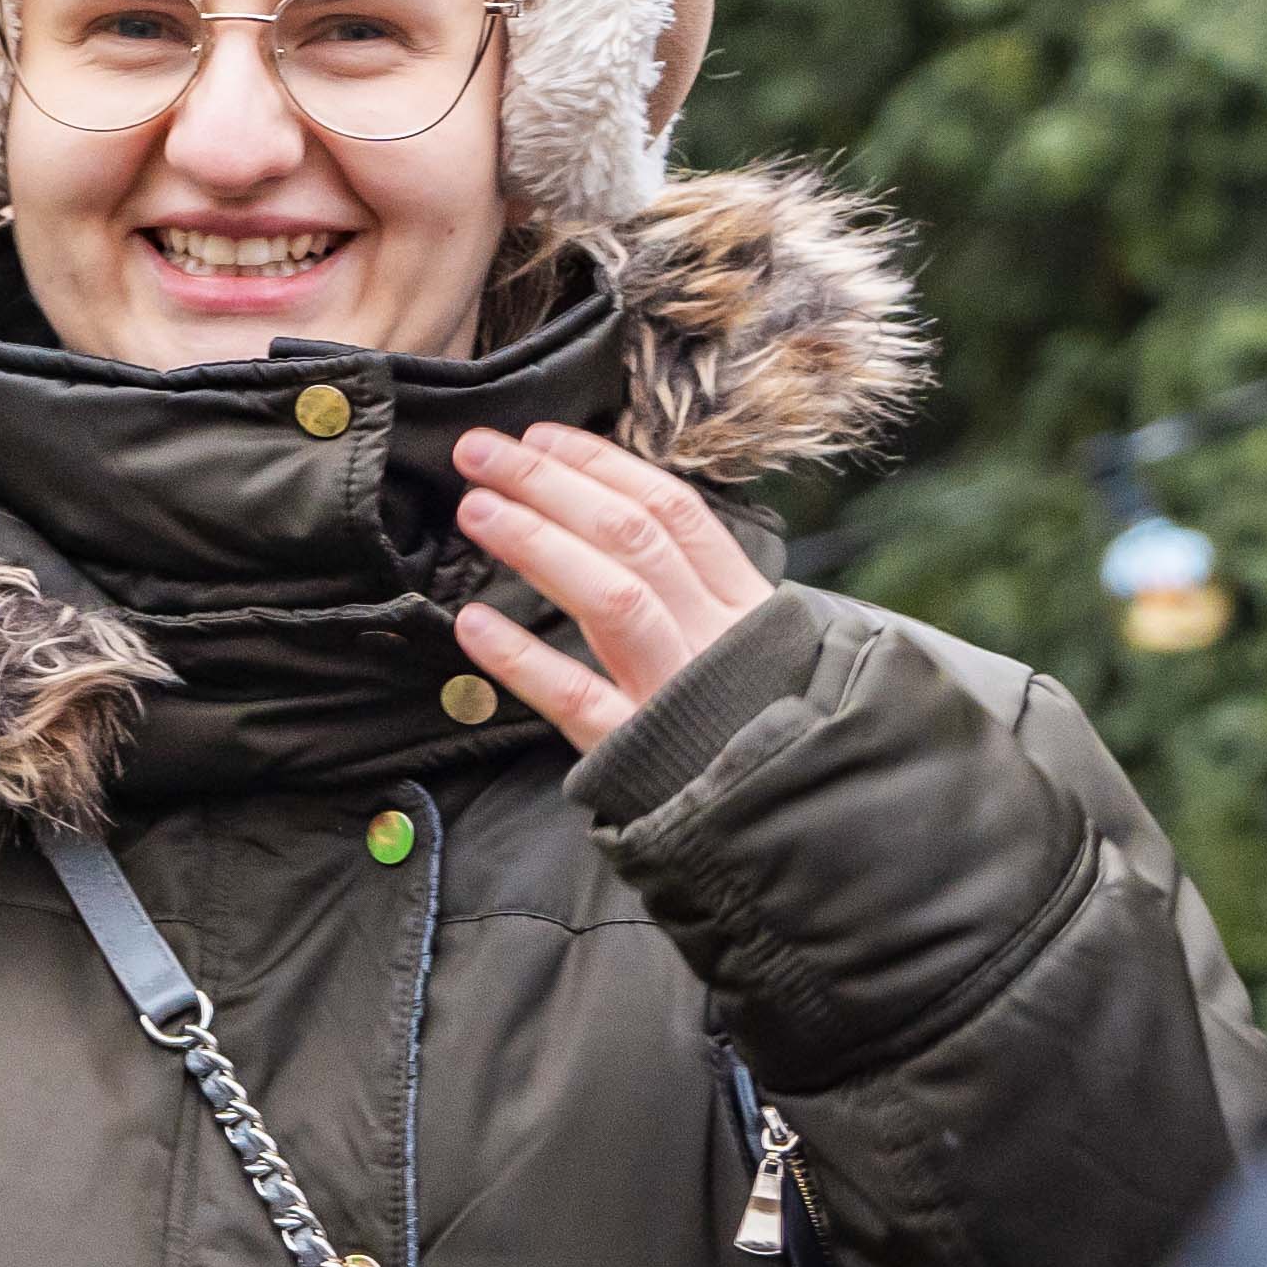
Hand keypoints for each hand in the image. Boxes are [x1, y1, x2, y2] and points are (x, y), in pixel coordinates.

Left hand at [448, 423, 771, 752]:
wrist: (797, 830)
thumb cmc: (758, 725)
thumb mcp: (755, 650)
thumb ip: (700, 593)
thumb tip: (616, 521)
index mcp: (745, 606)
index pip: (674, 512)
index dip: (602, 467)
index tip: (539, 436)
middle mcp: (716, 639)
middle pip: (633, 539)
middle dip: (552, 486)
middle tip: (478, 452)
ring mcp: (678, 693)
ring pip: (613, 600)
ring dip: (539, 545)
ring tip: (474, 510)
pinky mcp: (639, 754)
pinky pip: (575, 697)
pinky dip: (521, 658)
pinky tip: (469, 623)